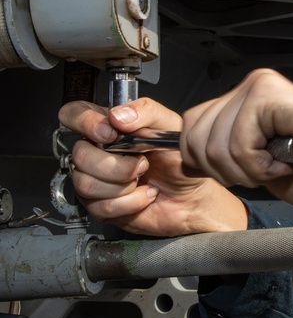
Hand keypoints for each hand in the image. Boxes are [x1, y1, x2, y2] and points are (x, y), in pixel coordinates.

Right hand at [57, 98, 247, 235]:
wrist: (193, 195)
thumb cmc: (179, 160)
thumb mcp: (170, 127)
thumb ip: (146, 111)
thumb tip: (118, 115)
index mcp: (108, 127)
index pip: (74, 114)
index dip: (85, 122)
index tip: (110, 134)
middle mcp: (96, 153)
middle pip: (80, 155)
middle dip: (117, 164)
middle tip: (143, 163)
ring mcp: (95, 180)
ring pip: (87, 183)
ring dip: (125, 185)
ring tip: (144, 179)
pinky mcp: (100, 206)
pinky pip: (102, 205)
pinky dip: (132, 202)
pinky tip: (145, 195)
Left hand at [181, 69, 292, 215]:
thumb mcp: (251, 167)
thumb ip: (219, 152)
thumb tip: (182, 153)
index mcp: (246, 98)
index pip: (189, 126)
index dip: (206, 162)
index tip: (245, 172)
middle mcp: (253, 85)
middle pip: (195, 134)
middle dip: (225, 170)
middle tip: (265, 170)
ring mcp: (263, 86)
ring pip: (216, 142)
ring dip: (247, 170)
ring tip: (279, 164)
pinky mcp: (273, 94)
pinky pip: (238, 140)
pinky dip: (259, 165)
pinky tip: (286, 159)